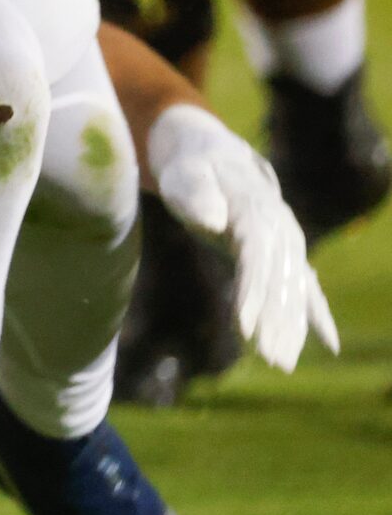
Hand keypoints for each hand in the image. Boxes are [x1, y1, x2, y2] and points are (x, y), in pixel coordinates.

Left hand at [146, 104, 338, 372]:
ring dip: (290, 326)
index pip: (256, 259)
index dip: (253, 294)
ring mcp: (286, 239)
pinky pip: (304, 286)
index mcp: (255, 210)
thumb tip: (213, 221)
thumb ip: (195, 195)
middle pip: (279, 280)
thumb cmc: (190, 166)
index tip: (244, 329)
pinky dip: (316, 313)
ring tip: (281, 363)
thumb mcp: (183, 174)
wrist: (207, 150)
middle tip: (271, 360)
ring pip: (292, 288)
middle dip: (276, 321)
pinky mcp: (283, 251)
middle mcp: (279, 227)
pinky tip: (330, 344)